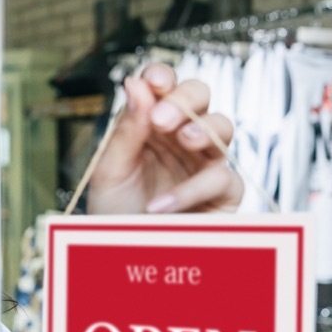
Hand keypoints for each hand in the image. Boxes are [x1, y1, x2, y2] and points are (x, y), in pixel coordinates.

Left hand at [87, 64, 242, 214]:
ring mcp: (204, 162)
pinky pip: (221, 178)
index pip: (163, 87)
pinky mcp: (222, 193)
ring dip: (202, 128)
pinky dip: (191, 189)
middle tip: (161, 118)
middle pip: (199, 96)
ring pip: (221, 126)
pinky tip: (161, 203)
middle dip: (184, 99)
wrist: (124, 255)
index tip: (153, 80)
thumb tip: (136, 84)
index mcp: (151, 125)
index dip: (162, 76)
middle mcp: (180, 138)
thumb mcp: (109, 171)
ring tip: (182, 140)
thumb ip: (125, 131)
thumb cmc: (116, 213)